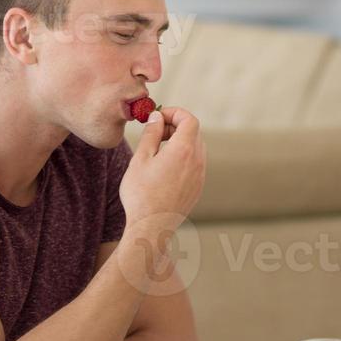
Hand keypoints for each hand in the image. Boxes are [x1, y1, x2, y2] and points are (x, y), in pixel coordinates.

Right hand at [119, 106, 205, 243]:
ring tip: (156, 151)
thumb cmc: (141, 194)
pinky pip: (194, 163)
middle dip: (175, 126)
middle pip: (193, 132)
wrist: (152, 227)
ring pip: (195, 147)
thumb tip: (157, 117)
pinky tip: (163, 168)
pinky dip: (182, 157)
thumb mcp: (141, 159)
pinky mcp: (198, 187)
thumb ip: (151, 134)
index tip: (157, 117)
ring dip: (179, 142)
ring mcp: (200, 175)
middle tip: (154, 133)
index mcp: (183, 150)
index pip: (189, 119)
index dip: (174, 113)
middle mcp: (197, 161)